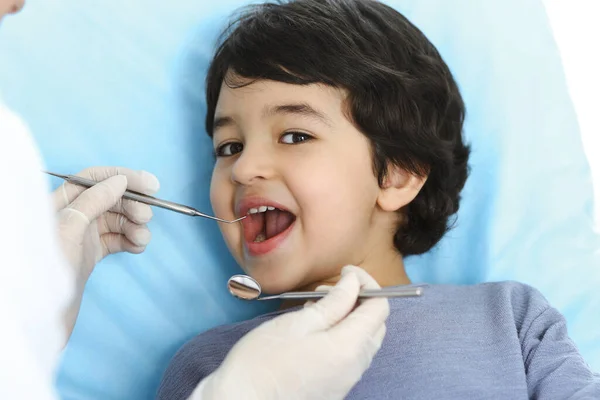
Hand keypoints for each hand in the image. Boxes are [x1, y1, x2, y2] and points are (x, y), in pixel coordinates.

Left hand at [53, 166, 158, 334]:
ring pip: (118, 220)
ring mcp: (82, 234)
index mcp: (59, 203)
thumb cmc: (47, 271)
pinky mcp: (92, 253)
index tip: (151, 185)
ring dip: (135, 226)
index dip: (125, 177)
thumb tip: (120, 181)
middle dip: (133, 206)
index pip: (95, 178)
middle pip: (111, 198)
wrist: (42, 319)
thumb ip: (94, 200)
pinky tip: (137, 247)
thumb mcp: (70, 227)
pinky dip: (131, 241)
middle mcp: (71, 215)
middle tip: (146, 217)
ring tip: (142, 239)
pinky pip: (117, 239)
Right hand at [191, 266, 389, 399]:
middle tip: (329, 290)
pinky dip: (340, 338)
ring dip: (348, 319)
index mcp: (349, 347)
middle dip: (359, 301)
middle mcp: (355, 367)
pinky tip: (313, 332)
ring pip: (363, 341)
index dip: (367, 283)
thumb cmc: (264, 360)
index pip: (380, 308)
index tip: (345, 272)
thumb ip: (334, 302)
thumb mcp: (298, 322)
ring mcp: (346, 382)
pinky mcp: (333, 390)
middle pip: (375, 325)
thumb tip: (354, 283)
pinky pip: (349, 358)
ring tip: (315, 309)